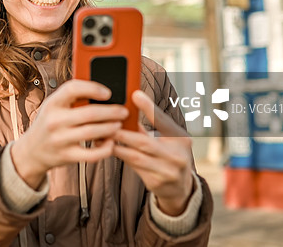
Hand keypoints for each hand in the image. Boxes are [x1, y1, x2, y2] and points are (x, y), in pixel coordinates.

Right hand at [11, 79, 127, 188]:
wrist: (32, 150)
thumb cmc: (49, 123)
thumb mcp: (54, 106)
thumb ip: (72, 98)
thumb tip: (102, 89)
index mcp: (52, 103)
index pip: (73, 89)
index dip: (93, 88)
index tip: (108, 92)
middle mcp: (54, 121)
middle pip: (89, 113)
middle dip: (111, 111)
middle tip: (123, 111)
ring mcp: (60, 140)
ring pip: (92, 132)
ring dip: (111, 128)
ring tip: (119, 124)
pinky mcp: (67, 156)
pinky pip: (92, 154)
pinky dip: (105, 149)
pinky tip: (110, 143)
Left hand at [112, 90, 194, 215]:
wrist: (180, 188)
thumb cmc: (170, 155)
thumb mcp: (168, 140)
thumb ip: (150, 126)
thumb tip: (129, 107)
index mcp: (182, 139)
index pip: (164, 121)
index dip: (149, 107)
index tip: (135, 95)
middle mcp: (177, 156)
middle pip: (145, 142)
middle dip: (123, 132)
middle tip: (106, 122)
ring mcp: (167, 172)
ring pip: (135, 156)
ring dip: (116, 145)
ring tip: (101, 136)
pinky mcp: (155, 182)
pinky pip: (133, 167)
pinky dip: (120, 156)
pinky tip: (108, 149)